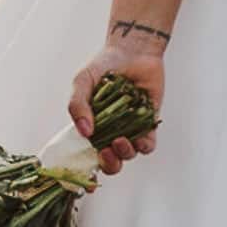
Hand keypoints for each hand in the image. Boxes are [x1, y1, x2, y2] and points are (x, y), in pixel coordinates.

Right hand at [67, 45, 163, 173]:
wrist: (133, 49)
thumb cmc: (104, 65)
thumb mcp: (82, 81)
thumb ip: (77, 104)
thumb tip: (85, 133)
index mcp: (93, 126)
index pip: (89, 156)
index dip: (88, 169)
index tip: (88, 177)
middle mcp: (111, 131)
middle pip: (112, 162)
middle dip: (110, 164)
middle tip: (107, 152)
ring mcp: (131, 128)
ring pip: (130, 154)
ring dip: (125, 152)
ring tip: (121, 140)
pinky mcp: (149, 123)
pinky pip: (148, 143)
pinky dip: (144, 145)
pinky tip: (139, 138)